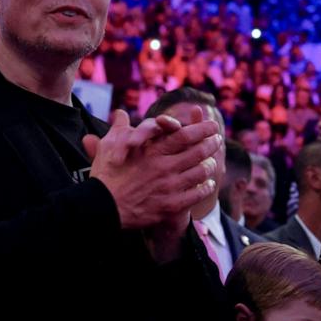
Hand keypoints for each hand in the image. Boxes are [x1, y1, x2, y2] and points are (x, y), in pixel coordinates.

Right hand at [84, 109, 220, 231]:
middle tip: (218, 140)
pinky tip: (209, 184)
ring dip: (211, 166)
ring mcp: (169, 187)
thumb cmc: (105, 175)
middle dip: (212, 144)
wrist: (102, 207)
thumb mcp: (108, 146)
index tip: (212, 125)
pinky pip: (196, 194)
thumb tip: (119, 113)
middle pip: (198, 152)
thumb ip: (119, 128)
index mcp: (152, 150)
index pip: (184, 135)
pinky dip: (206, 188)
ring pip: (200, 172)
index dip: (201, 129)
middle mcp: (164, 166)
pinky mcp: (170, 206)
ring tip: (214, 162)